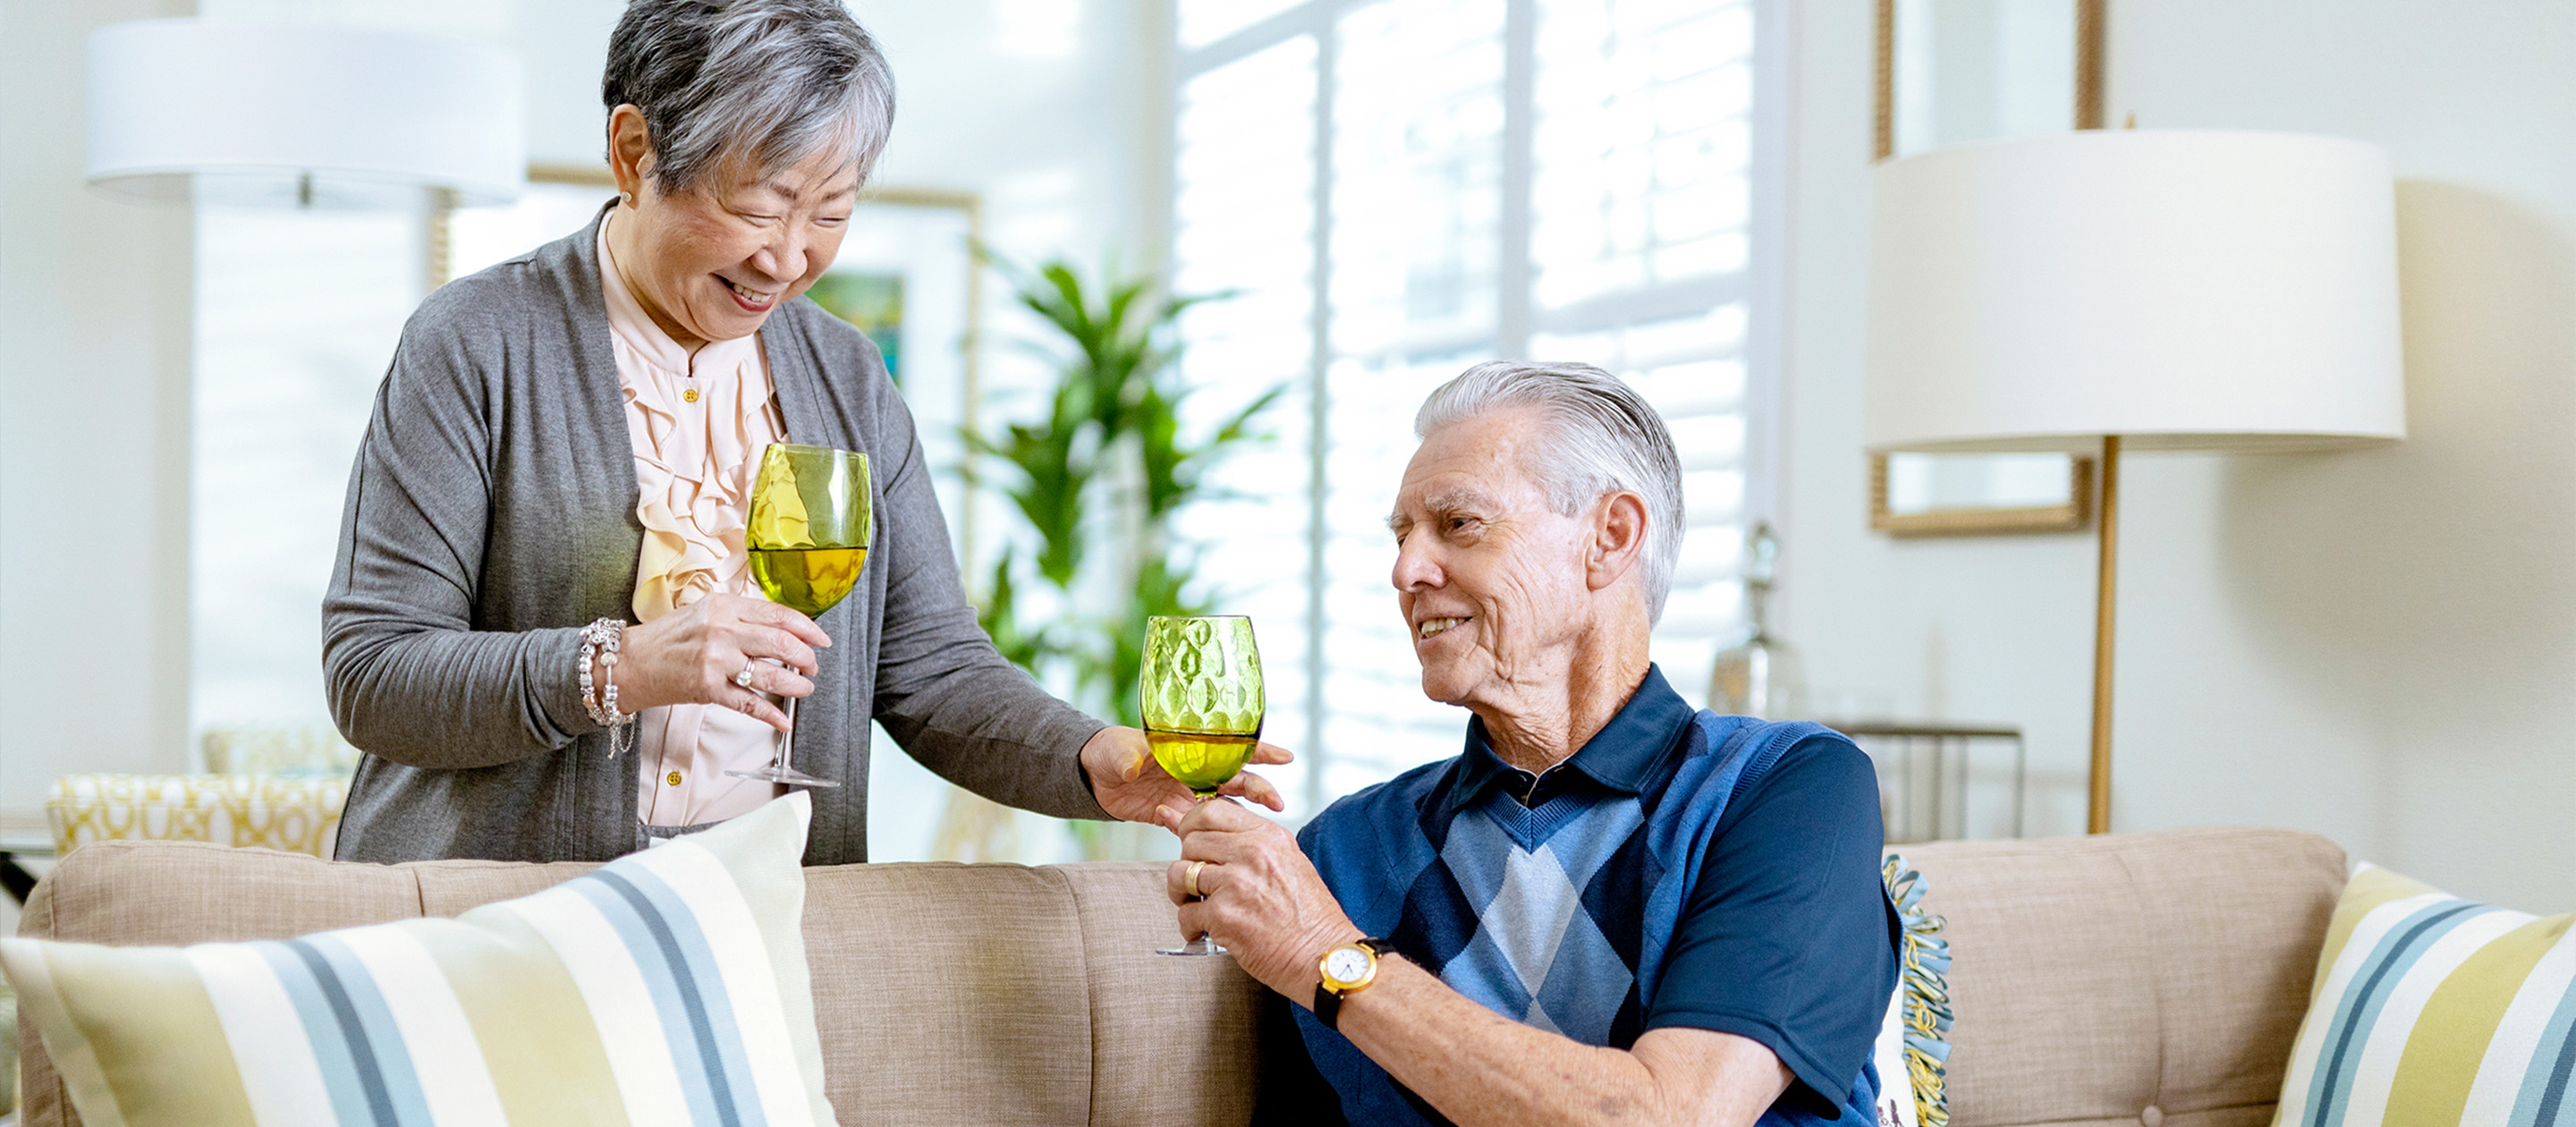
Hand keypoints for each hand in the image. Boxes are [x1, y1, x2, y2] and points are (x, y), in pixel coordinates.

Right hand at [609, 594, 828, 730]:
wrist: (629, 662)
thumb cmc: (667, 638)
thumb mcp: (704, 612)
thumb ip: (739, 616)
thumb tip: (779, 628)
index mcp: (723, 606)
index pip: (778, 614)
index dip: (807, 628)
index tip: (821, 639)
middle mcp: (721, 630)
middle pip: (780, 642)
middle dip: (805, 657)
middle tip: (812, 666)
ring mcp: (715, 660)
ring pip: (770, 673)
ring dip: (795, 685)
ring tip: (803, 688)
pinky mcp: (707, 688)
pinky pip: (748, 703)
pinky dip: (770, 713)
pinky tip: (783, 718)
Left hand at [1080, 726, 1291, 826]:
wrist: (1093, 774)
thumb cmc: (1108, 751)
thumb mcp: (1118, 751)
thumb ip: (1128, 758)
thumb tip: (1134, 766)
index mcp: (1188, 747)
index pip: (1230, 746)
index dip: (1258, 751)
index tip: (1285, 758)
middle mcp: (1193, 769)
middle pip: (1235, 778)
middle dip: (1259, 788)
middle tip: (1277, 803)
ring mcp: (1186, 792)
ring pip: (1223, 804)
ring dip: (1243, 814)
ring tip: (1263, 828)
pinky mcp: (1174, 813)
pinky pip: (1198, 825)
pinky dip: (1211, 835)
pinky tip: (1228, 848)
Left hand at [1164, 798, 1361, 999]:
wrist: (1325, 956)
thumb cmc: (1311, 918)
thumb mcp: (1290, 864)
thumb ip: (1255, 847)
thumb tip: (1217, 839)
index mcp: (1268, 837)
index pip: (1212, 810)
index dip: (1192, 825)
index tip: (1190, 840)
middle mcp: (1251, 854)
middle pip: (1190, 841)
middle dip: (1186, 861)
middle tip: (1195, 881)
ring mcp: (1235, 883)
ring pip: (1179, 874)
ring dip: (1181, 893)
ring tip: (1194, 905)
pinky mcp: (1223, 916)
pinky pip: (1185, 914)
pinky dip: (1189, 927)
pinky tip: (1202, 932)